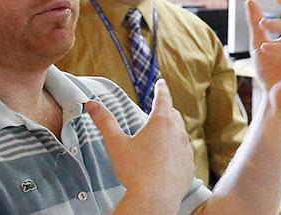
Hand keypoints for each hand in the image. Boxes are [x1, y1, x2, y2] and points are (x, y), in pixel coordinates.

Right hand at [85, 79, 192, 210]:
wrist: (155, 198)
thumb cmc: (135, 170)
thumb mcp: (116, 144)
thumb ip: (105, 122)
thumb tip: (91, 103)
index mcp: (161, 123)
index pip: (163, 98)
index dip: (161, 89)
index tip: (161, 82)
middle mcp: (178, 133)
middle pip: (174, 115)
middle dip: (166, 109)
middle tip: (160, 108)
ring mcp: (186, 150)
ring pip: (180, 134)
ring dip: (172, 131)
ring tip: (162, 134)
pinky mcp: (189, 165)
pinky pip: (184, 153)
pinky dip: (176, 150)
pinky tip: (168, 157)